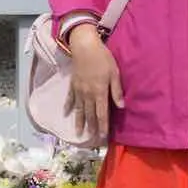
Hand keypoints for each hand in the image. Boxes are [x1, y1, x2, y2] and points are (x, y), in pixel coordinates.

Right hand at [67, 26, 123, 145]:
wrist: (85, 46)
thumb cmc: (103, 58)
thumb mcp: (114, 73)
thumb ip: (116, 91)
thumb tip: (121, 107)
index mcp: (99, 92)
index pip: (101, 114)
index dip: (102, 126)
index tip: (102, 137)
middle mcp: (88, 94)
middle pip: (90, 114)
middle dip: (91, 128)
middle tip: (92, 140)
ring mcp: (79, 90)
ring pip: (79, 110)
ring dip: (79, 122)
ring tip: (79, 134)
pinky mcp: (73, 85)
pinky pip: (70, 99)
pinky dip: (68, 107)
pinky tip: (66, 114)